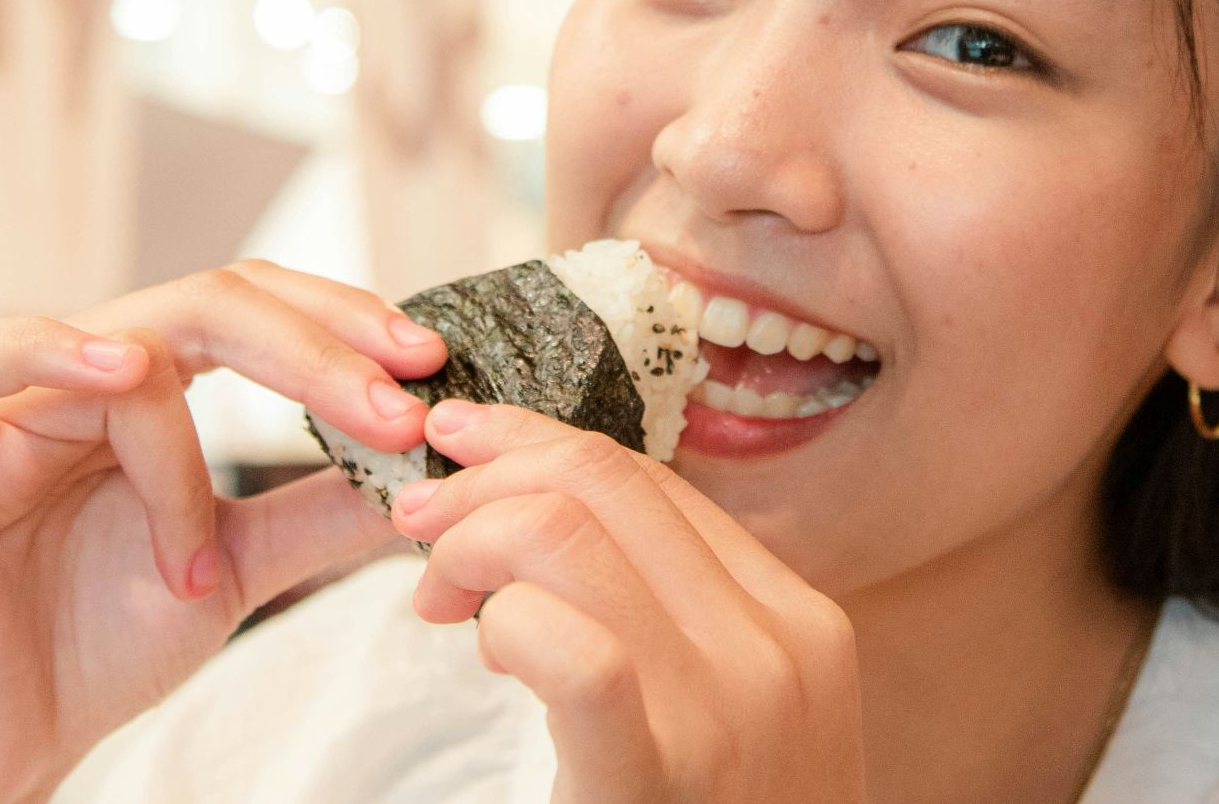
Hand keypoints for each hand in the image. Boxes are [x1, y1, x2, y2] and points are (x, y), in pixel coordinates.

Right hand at [0, 261, 445, 803]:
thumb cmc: (97, 647)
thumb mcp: (236, 567)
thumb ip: (319, 512)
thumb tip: (430, 465)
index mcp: (151, 391)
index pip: (259, 308)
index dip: (344, 322)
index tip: (430, 362)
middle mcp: (82, 377)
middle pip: (210, 302)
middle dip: (318, 347)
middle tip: (397, 403)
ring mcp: (6, 409)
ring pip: (125, 350)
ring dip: (186, 455)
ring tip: (200, 560)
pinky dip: (48, 349)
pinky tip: (118, 372)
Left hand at [388, 402, 867, 803]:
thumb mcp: (735, 723)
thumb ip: (677, 625)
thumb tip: (559, 515)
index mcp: (799, 622)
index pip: (654, 482)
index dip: (539, 446)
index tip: (464, 452)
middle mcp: (780, 649)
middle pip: (610, 483)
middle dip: (488, 472)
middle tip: (419, 519)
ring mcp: (733, 711)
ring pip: (571, 537)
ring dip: (471, 540)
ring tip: (436, 598)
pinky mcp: (660, 776)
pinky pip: (572, 647)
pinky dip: (505, 622)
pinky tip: (487, 649)